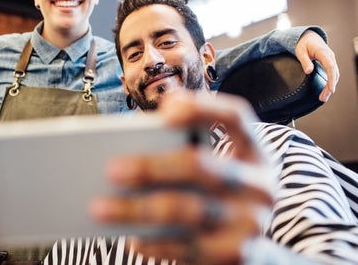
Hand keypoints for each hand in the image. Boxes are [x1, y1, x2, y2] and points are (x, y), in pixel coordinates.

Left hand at [90, 90, 273, 264]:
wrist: (253, 253)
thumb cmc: (216, 197)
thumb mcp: (214, 169)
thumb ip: (183, 151)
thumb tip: (127, 147)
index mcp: (253, 152)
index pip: (236, 116)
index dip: (202, 108)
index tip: (165, 110)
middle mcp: (258, 185)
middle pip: (201, 165)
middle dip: (152, 166)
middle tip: (110, 169)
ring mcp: (250, 222)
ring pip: (187, 210)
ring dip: (137, 208)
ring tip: (99, 207)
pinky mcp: (237, 254)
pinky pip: (187, 249)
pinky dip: (154, 243)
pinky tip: (128, 238)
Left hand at [295, 30, 338, 101]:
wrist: (308, 36)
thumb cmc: (303, 43)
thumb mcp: (300, 51)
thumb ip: (304, 61)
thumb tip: (308, 71)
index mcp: (323, 53)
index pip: (330, 67)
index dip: (331, 79)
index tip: (331, 89)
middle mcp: (330, 56)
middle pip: (334, 73)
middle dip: (330, 87)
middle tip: (323, 98)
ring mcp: (331, 60)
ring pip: (334, 74)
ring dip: (330, 86)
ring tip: (323, 97)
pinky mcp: (329, 63)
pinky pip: (332, 73)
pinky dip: (330, 82)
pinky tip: (326, 90)